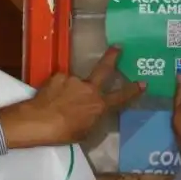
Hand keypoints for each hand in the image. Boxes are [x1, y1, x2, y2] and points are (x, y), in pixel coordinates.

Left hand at [0, 47, 144, 147]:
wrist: (37, 122)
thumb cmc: (62, 133)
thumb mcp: (84, 132)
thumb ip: (92, 119)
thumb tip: (93, 113)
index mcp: (99, 105)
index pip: (120, 97)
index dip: (132, 91)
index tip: (143, 83)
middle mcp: (89, 89)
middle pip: (104, 69)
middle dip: (112, 57)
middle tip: (118, 46)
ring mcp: (73, 80)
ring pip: (75, 83)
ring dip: (70, 90)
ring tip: (59, 103)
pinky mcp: (58, 76)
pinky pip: (61, 82)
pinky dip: (58, 89)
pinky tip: (50, 98)